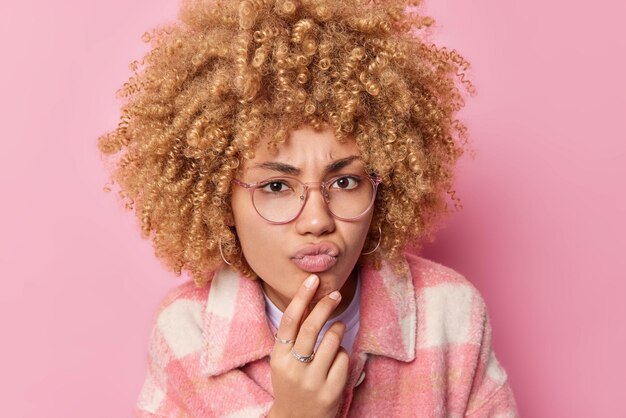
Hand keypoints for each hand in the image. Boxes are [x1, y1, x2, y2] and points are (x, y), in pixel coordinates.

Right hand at [267, 274, 349, 417]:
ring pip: (332, 341)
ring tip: (337, 329)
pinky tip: (336, 361)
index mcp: (278, 358)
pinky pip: (343, 359)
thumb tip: (308, 299)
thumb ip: (293, 336)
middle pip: (311, 328)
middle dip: (325, 306)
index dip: (301, 297)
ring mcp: (313, 381)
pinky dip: (343, 354)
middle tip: (335, 294)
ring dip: (338, 330)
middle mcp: (293, 369)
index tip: (312, 280)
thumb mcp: (284, 361)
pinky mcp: (331, 391)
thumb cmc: (291, 383)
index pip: (290, 321)